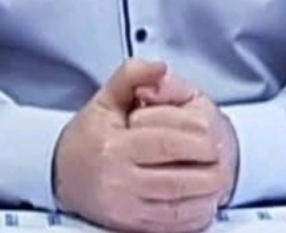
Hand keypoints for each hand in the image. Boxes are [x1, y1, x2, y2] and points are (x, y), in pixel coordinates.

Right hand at [54, 59, 226, 232]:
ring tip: (218, 176)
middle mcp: (118, 180)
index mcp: (113, 146)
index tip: (214, 134)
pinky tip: (204, 200)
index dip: (198, 139)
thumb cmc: (89, 136)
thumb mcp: (106, 98)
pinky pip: (171, 225)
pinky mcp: (130, 226)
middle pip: (178, 179)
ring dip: (207, 193)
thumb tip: (159, 68)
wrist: (61, 173)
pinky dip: (194, 215)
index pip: (167, 143)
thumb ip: (134, 75)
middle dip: (209, 168)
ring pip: (178, 207)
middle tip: (224, 156)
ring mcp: (125, 207)